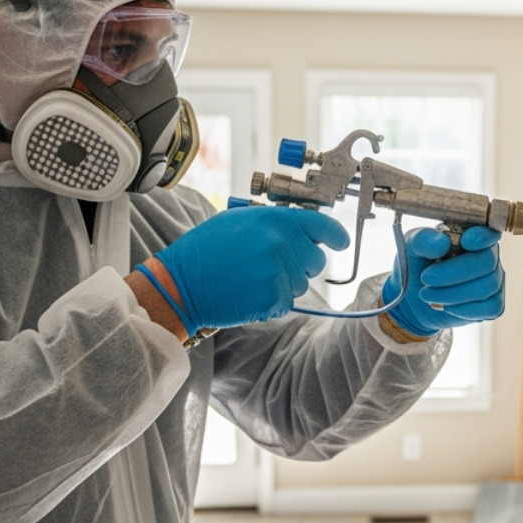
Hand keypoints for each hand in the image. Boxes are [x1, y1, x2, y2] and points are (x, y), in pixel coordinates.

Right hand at [153, 206, 348, 330]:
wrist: (182, 283)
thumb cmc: (206, 249)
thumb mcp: (239, 220)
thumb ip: (275, 222)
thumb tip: (303, 228)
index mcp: (275, 220)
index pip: (322, 225)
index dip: (336, 235)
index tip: (341, 242)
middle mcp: (282, 244)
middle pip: (316, 259)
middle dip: (301, 263)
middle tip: (271, 264)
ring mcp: (279, 272)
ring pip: (301, 283)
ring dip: (284, 282)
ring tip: (251, 277)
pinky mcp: (274, 298)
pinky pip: (287, 301)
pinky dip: (272, 300)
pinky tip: (248, 293)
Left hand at [382, 226, 504, 337]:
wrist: (413, 299)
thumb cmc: (417, 265)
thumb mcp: (412, 247)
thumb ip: (423, 240)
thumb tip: (441, 243)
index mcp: (473, 235)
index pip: (489, 232)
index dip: (482, 237)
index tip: (466, 241)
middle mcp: (489, 256)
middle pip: (487, 262)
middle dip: (454, 273)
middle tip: (426, 278)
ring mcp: (494, 281)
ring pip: (487, 286)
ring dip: (453, 293)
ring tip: (426, 294)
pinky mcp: (493, 304)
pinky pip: (490, 308)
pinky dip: (464, 309)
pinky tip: (445, 306)